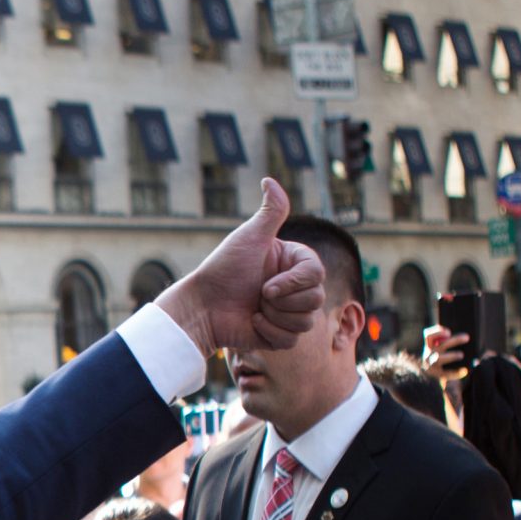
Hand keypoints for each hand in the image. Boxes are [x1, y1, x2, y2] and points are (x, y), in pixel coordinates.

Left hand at [154, 178, 324, 357]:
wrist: (203, 307)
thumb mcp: (250, 237)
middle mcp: (295, 287)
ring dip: (276, 317)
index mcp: (294, 263)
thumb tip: (269, 179)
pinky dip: (269, 333)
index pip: (317, 275)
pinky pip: (291, 340)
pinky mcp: (280, 336)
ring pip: (307, 322)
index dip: (294, 283)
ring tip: (255, 308)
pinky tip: (252, 323)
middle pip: (317, 299)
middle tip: (259, 294)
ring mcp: (289, 312)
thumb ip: (270, 212)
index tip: (267, 285)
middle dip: (283, 301)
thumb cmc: (224, 269)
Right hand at [421, 325, 470, 382]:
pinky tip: (465, 371)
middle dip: (455, 340)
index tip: (449, 332)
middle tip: (467, 337)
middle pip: (441, 345)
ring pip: (438, 358)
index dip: (438, 332)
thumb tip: (464, 338)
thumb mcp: (439, 350)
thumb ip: (446, 343)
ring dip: (451, 355)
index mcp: (429, 347)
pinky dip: (456, 372)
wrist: (430, 378)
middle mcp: (429, 355)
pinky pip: (446, 373)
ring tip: (461, 355)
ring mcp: (432, 365)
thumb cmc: (440, 360)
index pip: (429, 336)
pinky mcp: (437, 375)